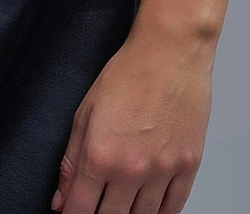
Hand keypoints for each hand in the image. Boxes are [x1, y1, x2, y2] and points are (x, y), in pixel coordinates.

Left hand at [50, 18, 213, 213]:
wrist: (170, 52)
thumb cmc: (129, 72)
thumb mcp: (86, 111)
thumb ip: (71, 159)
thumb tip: (62, 197)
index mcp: (100, 155)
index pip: (79, 210)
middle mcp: (131, 170)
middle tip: (96, 206)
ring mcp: (162, 171)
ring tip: (120, 205)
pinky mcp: (188, 167)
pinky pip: (172, 209)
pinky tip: (148, 208)